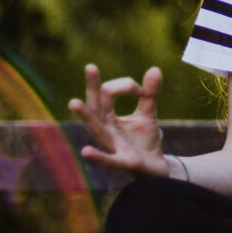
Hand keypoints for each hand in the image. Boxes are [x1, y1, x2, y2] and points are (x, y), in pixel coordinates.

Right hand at [68, 64, 168, 178]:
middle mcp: (105, 130)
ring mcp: (112, 145)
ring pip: (97, 129)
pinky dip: (98, 156)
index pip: (108, 92)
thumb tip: (154, 69)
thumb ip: (149, 93)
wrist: (157, 166)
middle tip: (90, 66)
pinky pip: (109, 160)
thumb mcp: (148, 113)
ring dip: (86, 116)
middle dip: (93, 87)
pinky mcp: (123, 161)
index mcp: (108, 117)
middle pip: (95, 106)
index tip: (141, 90)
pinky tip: (86, 151)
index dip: (126, 85)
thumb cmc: (145, 140)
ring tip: (74, 103)